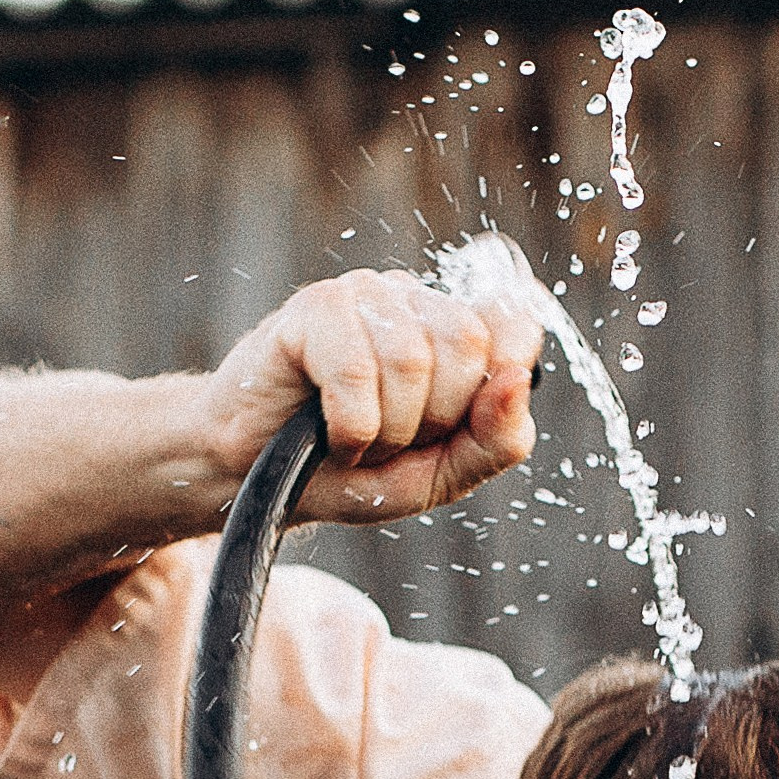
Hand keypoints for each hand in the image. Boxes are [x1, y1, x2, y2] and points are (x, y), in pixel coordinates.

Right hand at [207, 268, 539, 523]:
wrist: (259, 482)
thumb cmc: (350, 470)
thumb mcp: (440, 476)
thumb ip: (496, 440)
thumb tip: (519, 380)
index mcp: (453, 333)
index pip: (513, 321)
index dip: (502, 374)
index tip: (458, 422)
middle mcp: (415, 301)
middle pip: (468, 346)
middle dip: (434, 419)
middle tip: (394, 438)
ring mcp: (364, 296)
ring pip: (411, 361)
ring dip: (386, 430)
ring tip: (357, 437)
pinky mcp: (314, 307)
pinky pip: (356, 374)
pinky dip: (348, 428)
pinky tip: (330, 434)